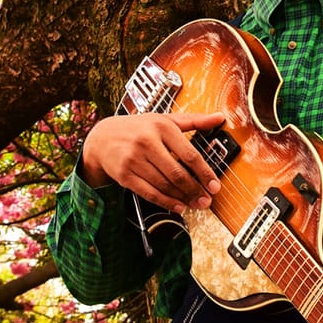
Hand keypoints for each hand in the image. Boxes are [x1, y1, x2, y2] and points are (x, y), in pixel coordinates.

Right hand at [80, 111, 226, 212]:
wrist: (102, 137)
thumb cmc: (139, 128)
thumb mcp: (165, 119)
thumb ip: (194, 121)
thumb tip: (220, 117)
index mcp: (161, 127)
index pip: (189, 154)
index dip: (205, 173)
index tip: (215, 186)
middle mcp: (146, 142)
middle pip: (177, 173)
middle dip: (195, 190)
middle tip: (206, 200)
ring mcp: (133, 159)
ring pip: (164, 185)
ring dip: (182, 198)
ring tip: (195, 204)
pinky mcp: (124, 175)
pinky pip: (149, 193)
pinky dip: (166, 202)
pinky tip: (178, 206)